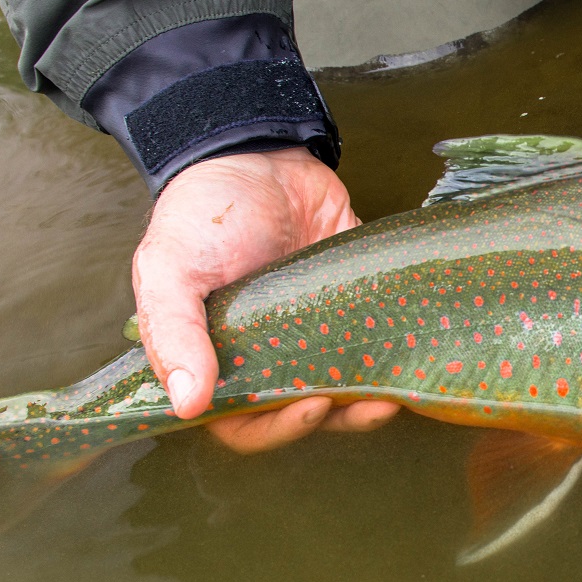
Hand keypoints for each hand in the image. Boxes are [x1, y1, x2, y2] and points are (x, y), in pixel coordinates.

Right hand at [132, 147, 399, 452]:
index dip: (275, 428)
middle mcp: (264, 356)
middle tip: (365, 404)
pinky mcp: (349, 307)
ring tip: (396, 392)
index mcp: (215, 359)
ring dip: (369, 399)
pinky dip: (391, 356)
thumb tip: (187, 405)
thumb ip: (174, 334)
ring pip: (343, 387)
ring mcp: (310, 333)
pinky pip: (374, 343)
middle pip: (300, 412)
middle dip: (334, 417)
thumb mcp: (170, 269)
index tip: (308, 408)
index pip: (242, 422)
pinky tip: (411, 358)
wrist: (258, 153)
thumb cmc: (203, 213)